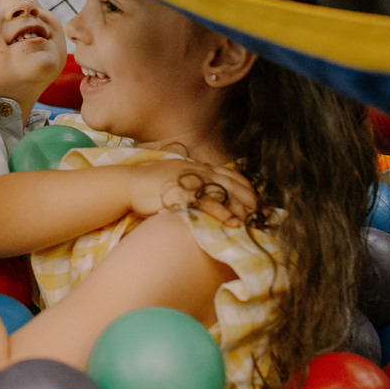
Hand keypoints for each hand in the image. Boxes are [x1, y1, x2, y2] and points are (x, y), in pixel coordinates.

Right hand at [130, 160, 257, 224]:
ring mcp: (190, 183)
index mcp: (197, 166)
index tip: (255, 197)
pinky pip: (208, 204)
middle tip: (260, 211)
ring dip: (240, 207)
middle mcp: (197, 172)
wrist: (129, 184)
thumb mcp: (173, 172)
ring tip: (251, 219)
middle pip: (231, 183)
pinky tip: (232, 222)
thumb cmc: (148, 181)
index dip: (244, 185)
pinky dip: (223, 213)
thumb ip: (188, 176)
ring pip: (223, 194)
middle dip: (249, 197)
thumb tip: (199, 186)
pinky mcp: (183, 195)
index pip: (228, 173)